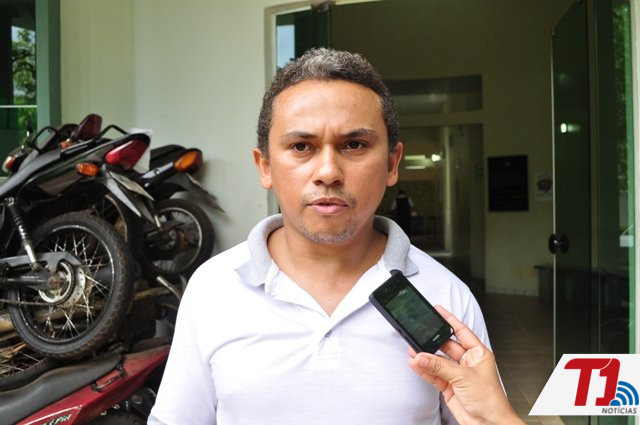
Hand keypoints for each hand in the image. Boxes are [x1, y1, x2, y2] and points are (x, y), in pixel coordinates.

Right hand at [408, 305, 524, 424]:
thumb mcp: (464, 377)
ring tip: (413, 351)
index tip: (438, 310)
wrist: (489, 424)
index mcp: (478, 354)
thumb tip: (422, 356)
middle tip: (418, 334)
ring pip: (437, 362)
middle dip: (432, 341)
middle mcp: (468, 363)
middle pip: (446, 346)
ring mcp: (457, 375)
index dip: (449, 320)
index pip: (461, 331)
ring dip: (425, 357)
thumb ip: (440, 366)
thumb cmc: (491, 401)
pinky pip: (434, 375)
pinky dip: (424, 370)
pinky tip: (416, 364)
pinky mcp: (449, 387)